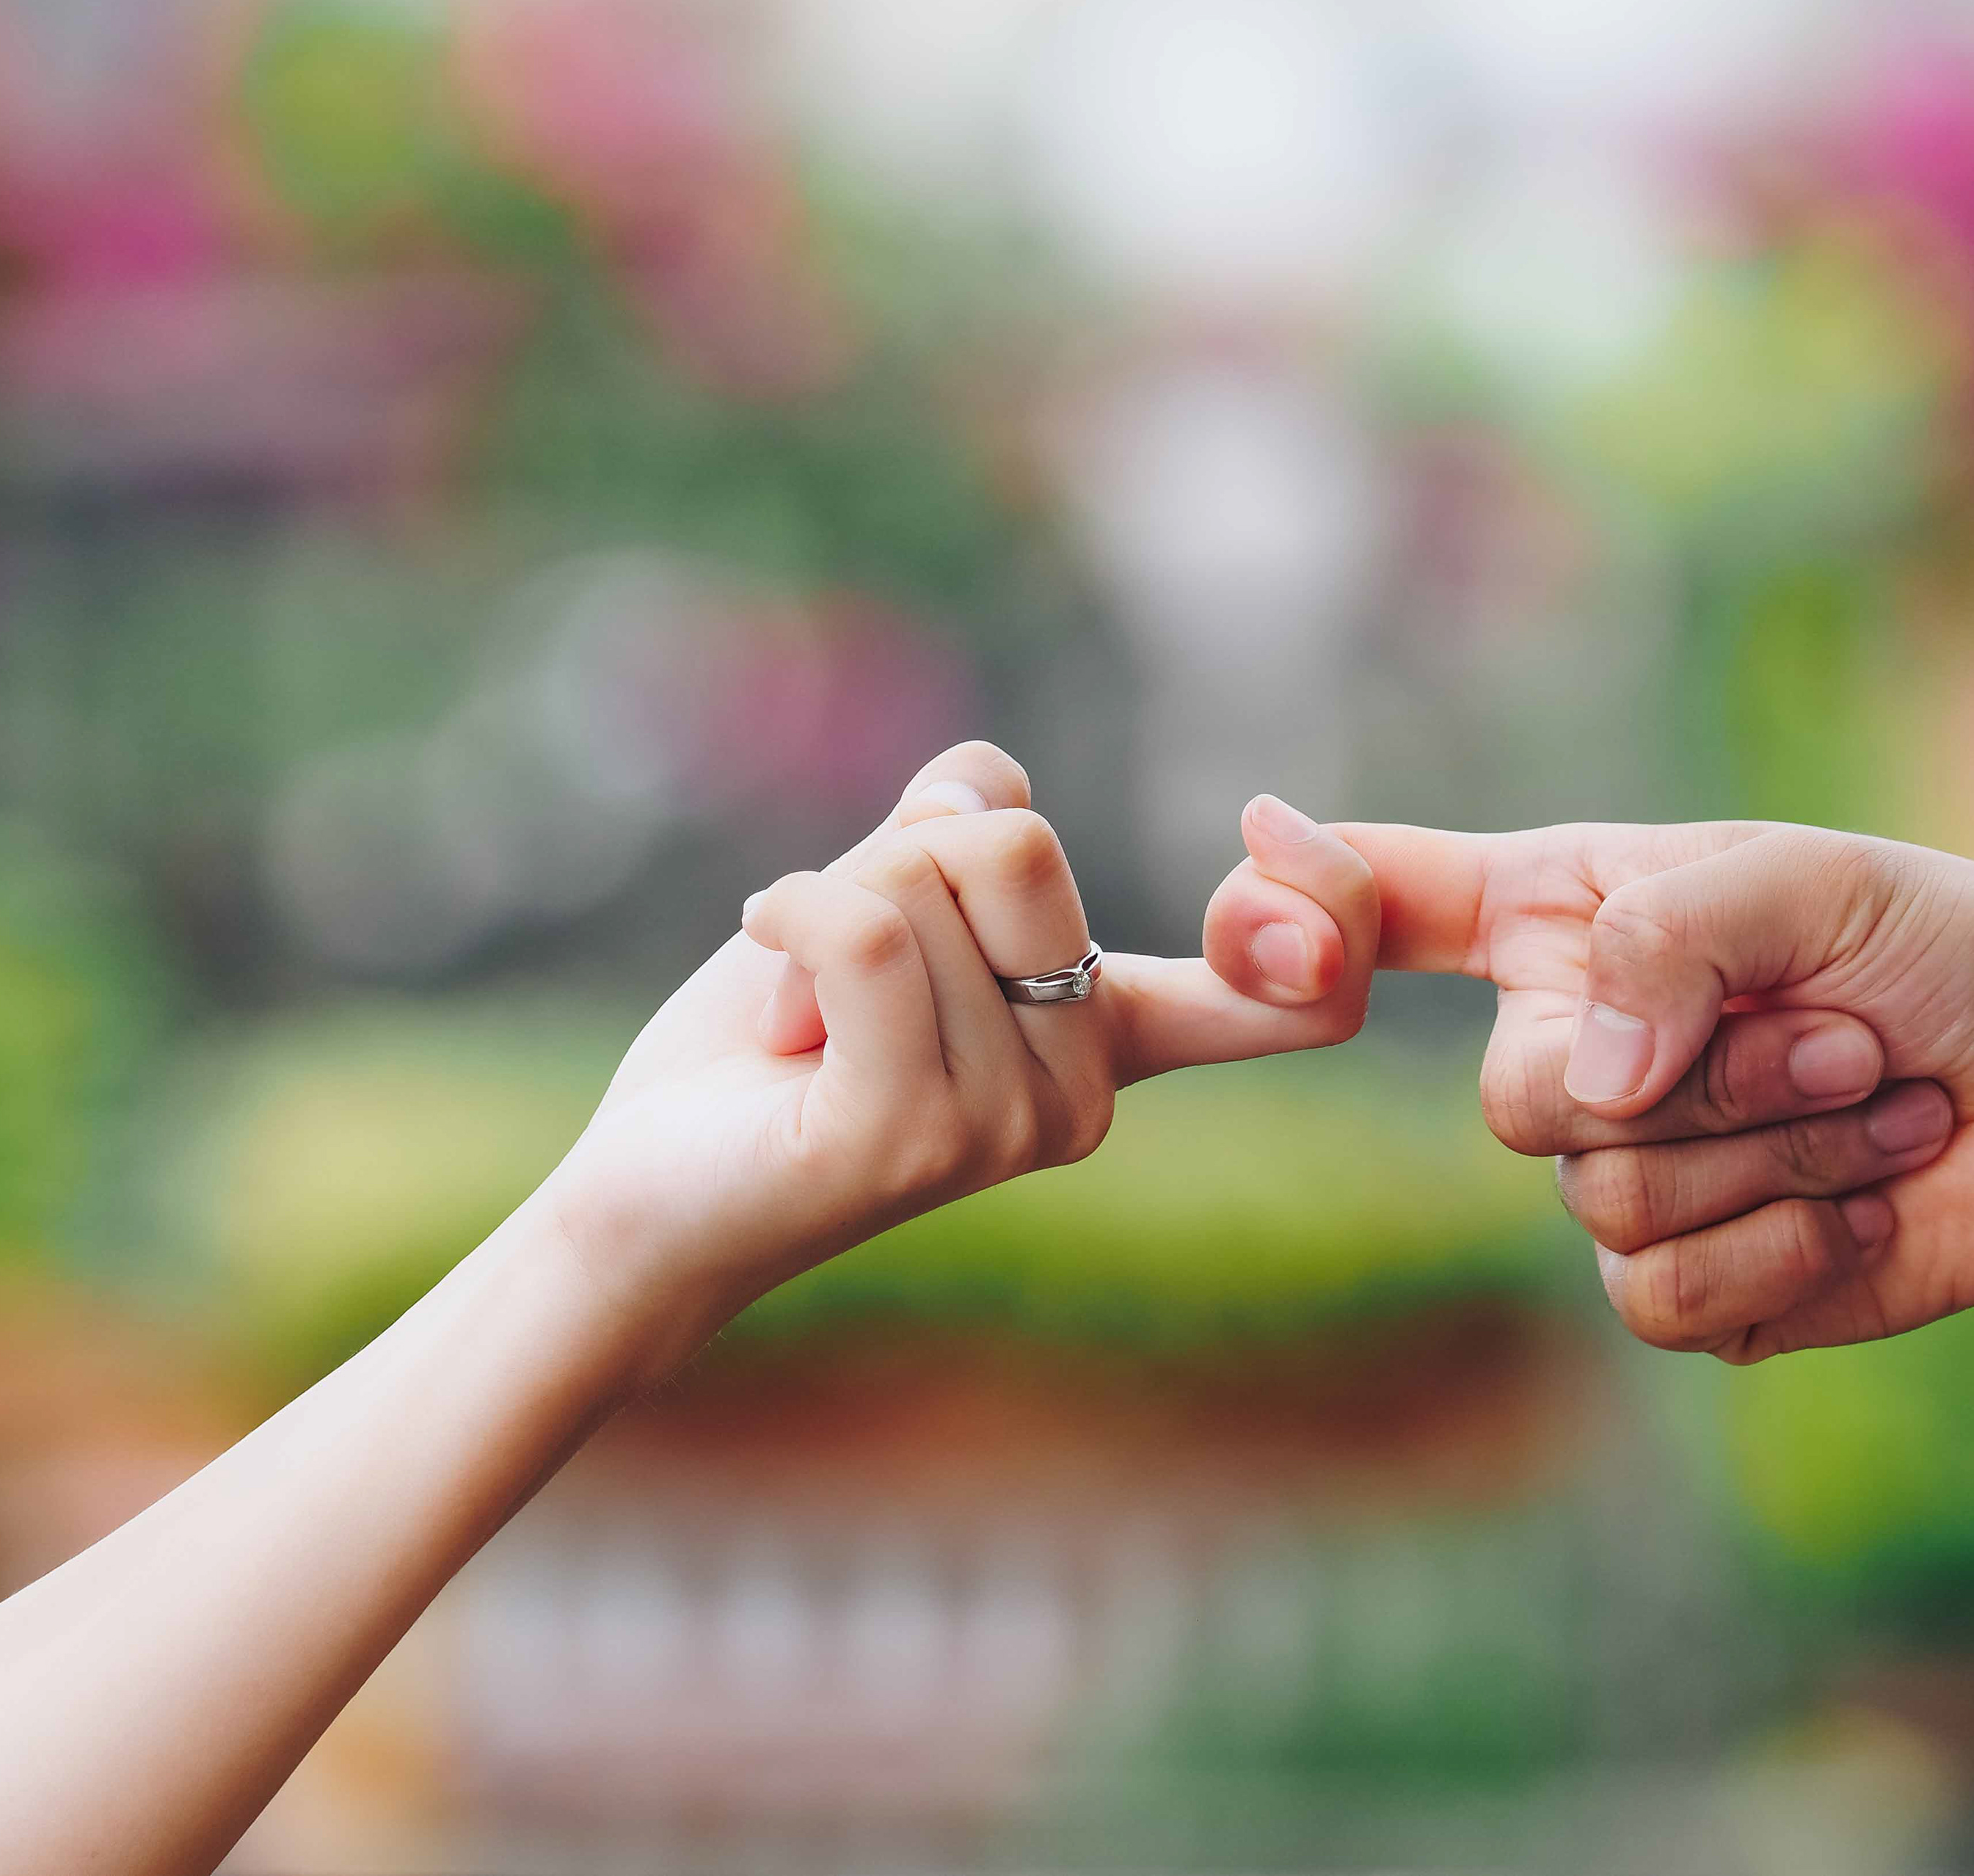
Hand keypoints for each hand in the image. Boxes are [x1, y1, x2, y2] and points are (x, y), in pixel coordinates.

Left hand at [543, 744, 1377, 1341]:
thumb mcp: (874, 897)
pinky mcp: (907, 1139)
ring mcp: (1002, 1128)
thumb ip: (949, 828)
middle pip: (1023, 852)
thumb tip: (984, 787)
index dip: (1327, 904)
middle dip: (897, 858)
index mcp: (1107, 1042)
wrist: (646, 1188)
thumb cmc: (767, 1046)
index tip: (1281, 834)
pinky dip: (791, 912)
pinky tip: (765, 959)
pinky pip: (866, 935)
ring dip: (823, 908)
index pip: (1287, 998)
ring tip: (803, 1016)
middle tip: (842, 965)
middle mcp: (1080, 1097)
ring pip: (927, 885)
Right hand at [1206, 819, 1973, 1377]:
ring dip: (1786, 1156)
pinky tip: (1866, 1205)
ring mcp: (1618, 1169)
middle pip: (1517, 1101)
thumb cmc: (1950, 956)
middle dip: (1711, 1080)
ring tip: (1889, 1105)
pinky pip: (1665, 1297)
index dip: (1294, 904)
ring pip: (1607, 1203)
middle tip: (1852, 1038)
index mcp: (1566, 915)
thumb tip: (1584, 1083)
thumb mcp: (1816, 882)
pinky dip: (1791, 1253)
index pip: (1385, 902)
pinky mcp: (1687, 1283)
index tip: (1259, 894)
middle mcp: (1568, 1042)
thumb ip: (1670, 939)